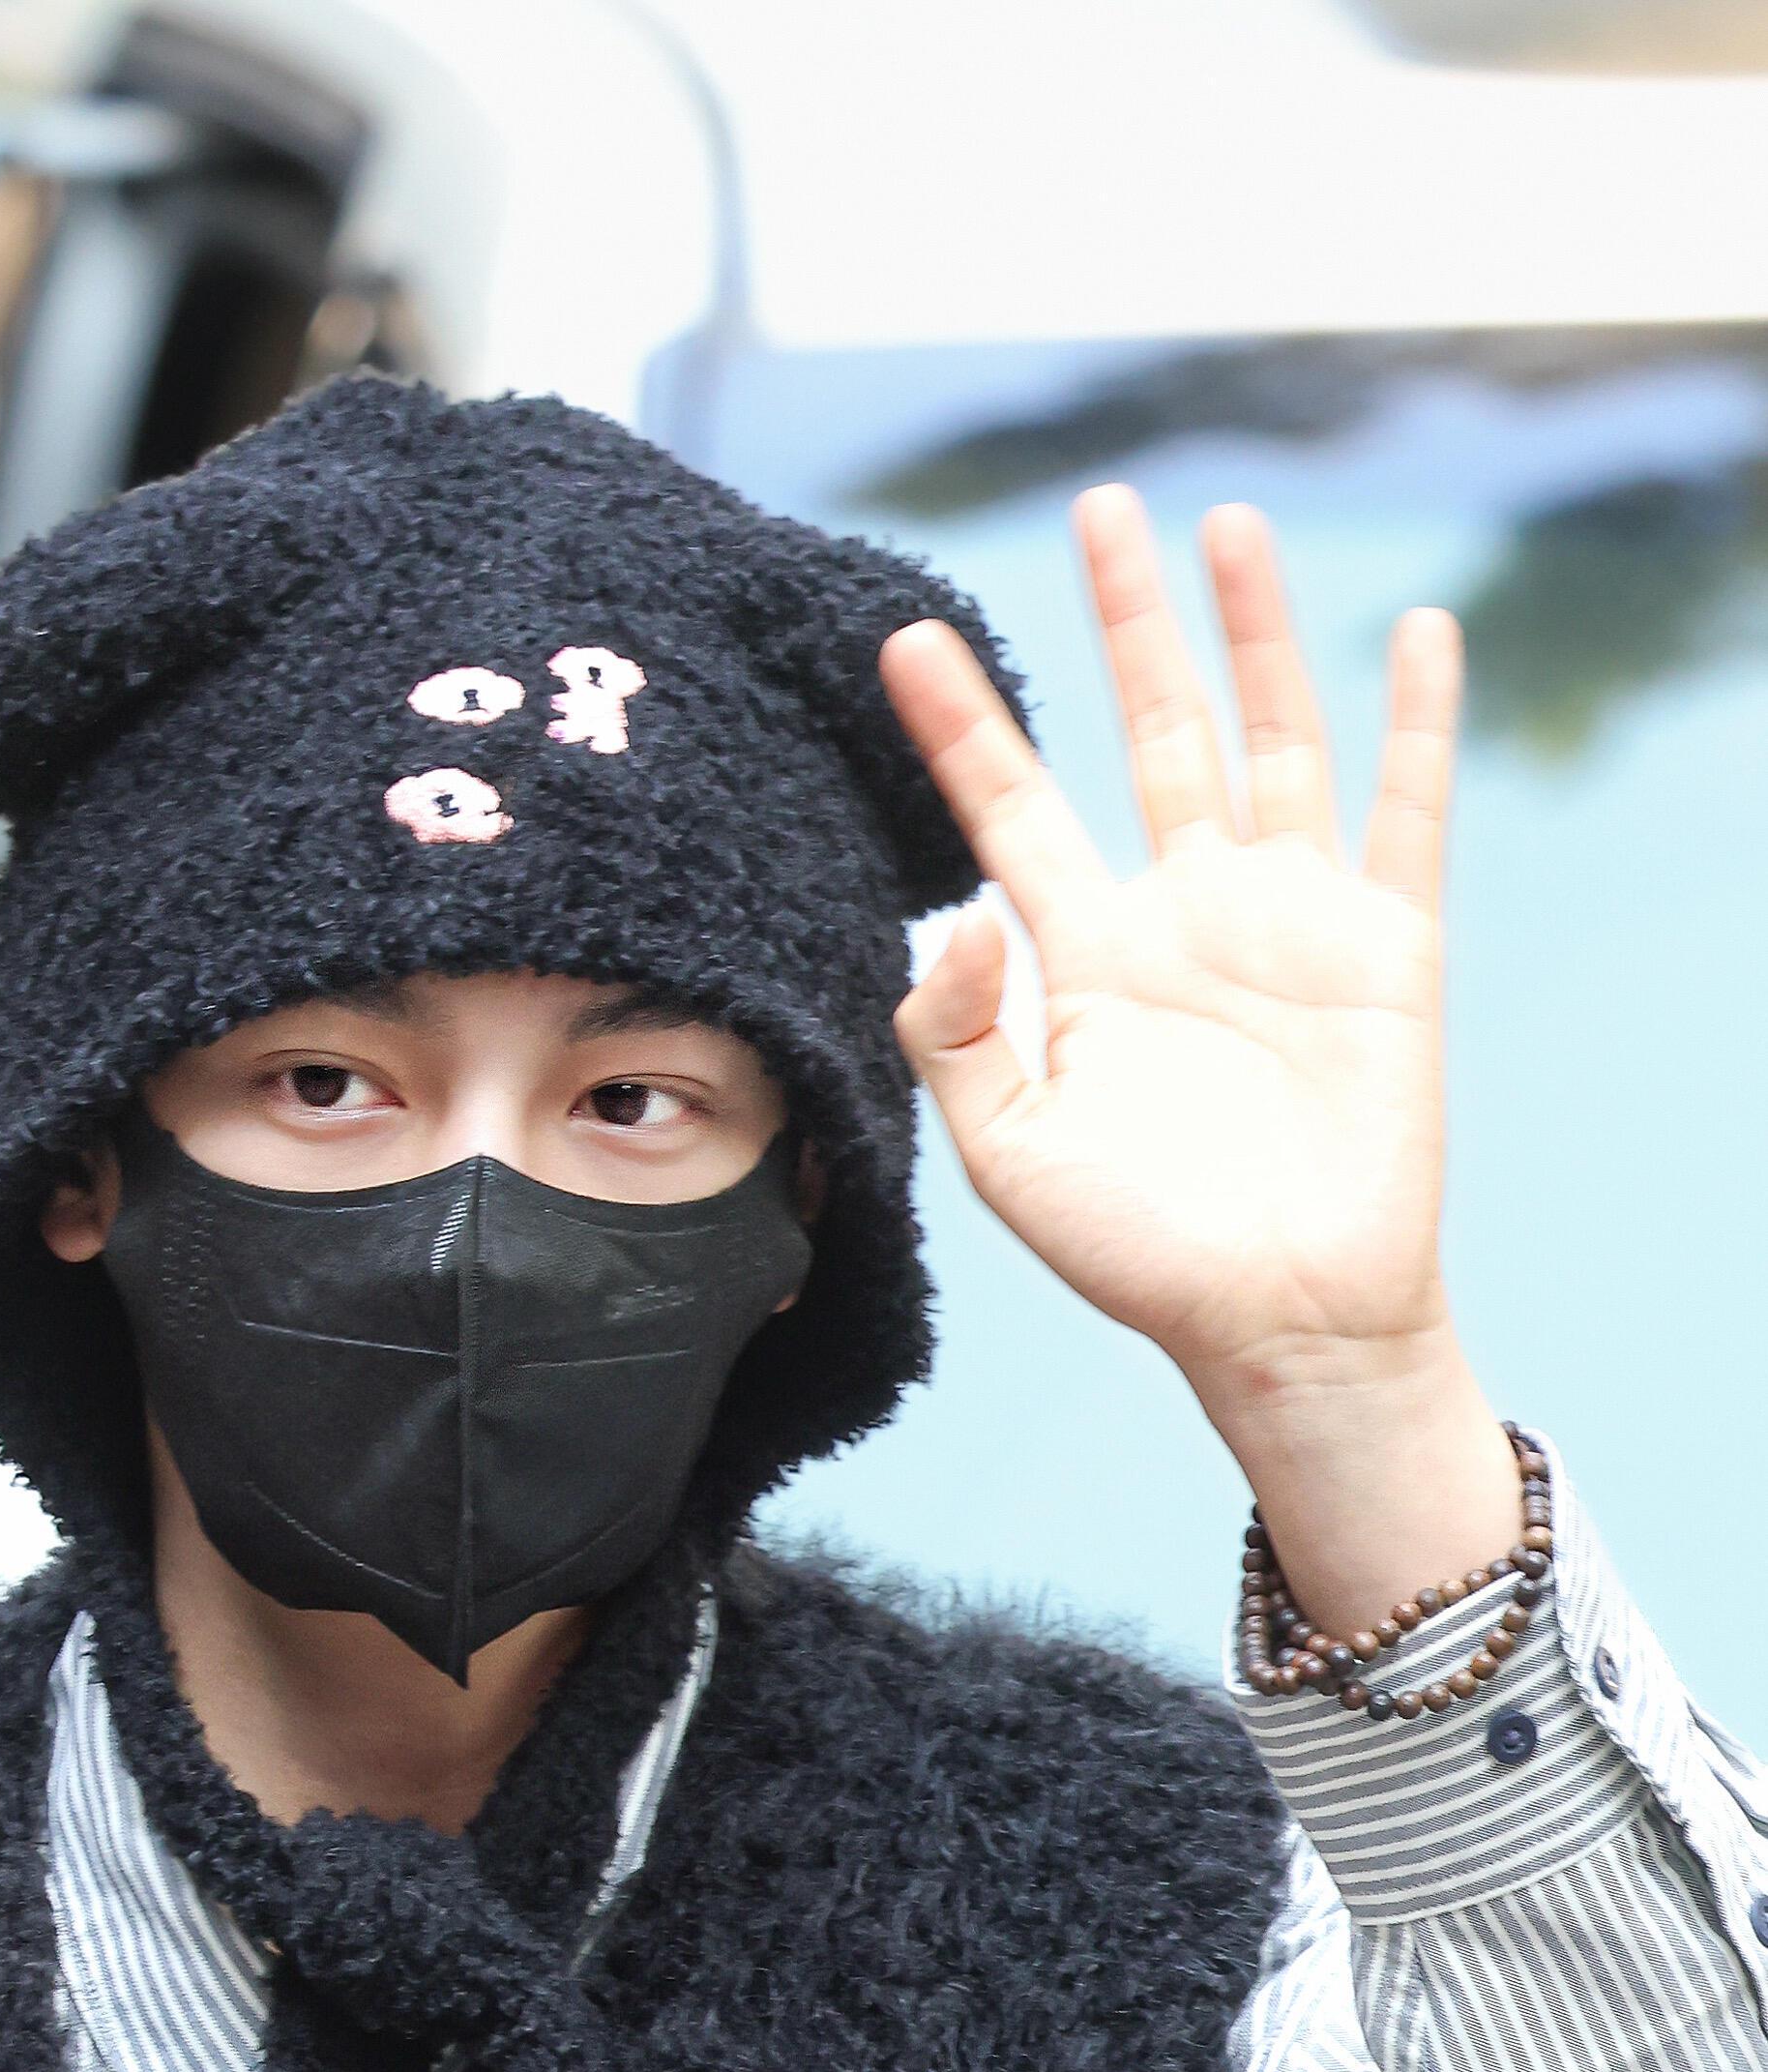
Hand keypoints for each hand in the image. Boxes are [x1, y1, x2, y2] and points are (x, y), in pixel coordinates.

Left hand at [882, 487, 1522, 1637]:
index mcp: (1088, 957)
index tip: (902, 640)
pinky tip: (1413, 631)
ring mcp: (1289, 918)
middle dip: (1124, 626)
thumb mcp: (1011, 1158)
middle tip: (1101, 507)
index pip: (1011, 812)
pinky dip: (1414, 723)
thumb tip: (956, 917)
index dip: (961, 728)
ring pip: (1269, 738)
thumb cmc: (1141, 1253)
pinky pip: (1405, 814)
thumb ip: (957, 1039)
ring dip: (1253, 634)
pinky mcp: (1385, 945)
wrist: (1279, 1319)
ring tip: (1225, 525)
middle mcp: (1185, 913)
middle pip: (1150, 733)